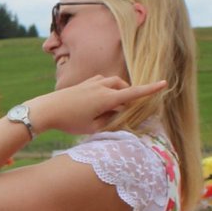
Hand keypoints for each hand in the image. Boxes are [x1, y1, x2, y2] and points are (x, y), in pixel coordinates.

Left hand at [27, 75, 168, 135]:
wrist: (47, 109)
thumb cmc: (70, 121)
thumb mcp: (93, 128)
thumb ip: (110, 121)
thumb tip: (119, 114)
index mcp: (107, 98)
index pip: (133, 93)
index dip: (150, 89)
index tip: (164, 83)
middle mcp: (102, 86)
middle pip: (123, 87)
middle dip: (127, 97)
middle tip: (122, 113)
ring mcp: (92, 82)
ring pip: (113, 83)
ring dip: (116, 92)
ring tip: (108, 108)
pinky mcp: (84, 82)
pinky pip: (102, 82)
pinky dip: (106, 90)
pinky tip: (96, 101)